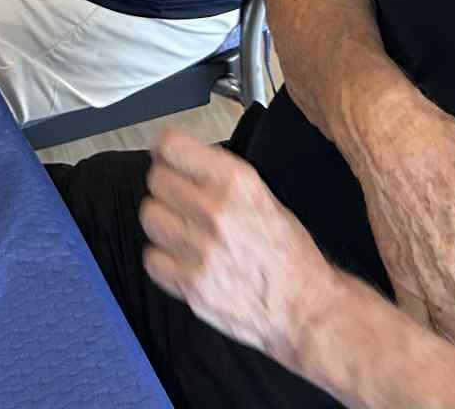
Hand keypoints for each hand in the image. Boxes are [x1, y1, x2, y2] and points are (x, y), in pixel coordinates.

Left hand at [140, 134, 336, 369]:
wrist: (304, 308)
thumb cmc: (288, 254)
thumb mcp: (264, 196)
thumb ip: (221, 176)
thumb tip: (183, 159)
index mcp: (238, 182)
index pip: (172, 146)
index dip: (164, 149)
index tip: (164, 155)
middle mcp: (217, 211)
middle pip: (156, 180)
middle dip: (166, 186)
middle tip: (177, 197)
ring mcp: (202, 250)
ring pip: (150, 216)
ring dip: (162, 221)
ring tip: (180, 229)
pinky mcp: (192, 286)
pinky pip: (152, 259)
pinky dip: (162, 258)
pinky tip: (181, 258)